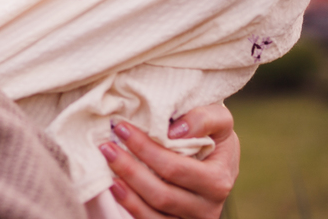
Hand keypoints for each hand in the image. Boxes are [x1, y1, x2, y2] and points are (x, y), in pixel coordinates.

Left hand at [100, 104, 238, 218]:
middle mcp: (207, 207)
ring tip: (107, 167)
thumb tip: (174, 131)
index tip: (122, 128)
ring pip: (153, 214)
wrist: (220, 160)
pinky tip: (115, 188)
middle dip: (130, 169)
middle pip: (161, 194)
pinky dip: (130, 207)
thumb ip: (204, 119)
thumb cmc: (213, 135)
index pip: (175, 168)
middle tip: (107, 146)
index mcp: (218, 180)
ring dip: (126, 192)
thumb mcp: (219, 119)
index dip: (145, 149)